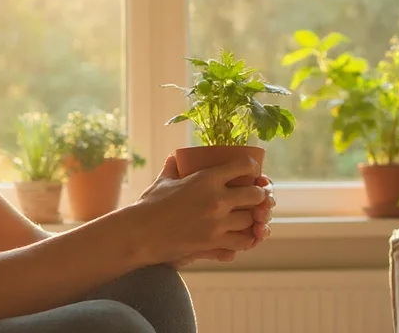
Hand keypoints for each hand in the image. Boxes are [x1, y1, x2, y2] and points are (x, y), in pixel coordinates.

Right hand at [129, 155, 267, 265]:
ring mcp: (217, 223)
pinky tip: (242, 236)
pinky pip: (243, 242)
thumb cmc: (149, 205)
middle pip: (256, 195)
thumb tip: (174, 156)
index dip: (253, 168)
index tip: (253, 173)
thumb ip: (173, 167)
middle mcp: (217, 199)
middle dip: (259, 196)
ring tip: (249, 218)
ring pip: (252, 220)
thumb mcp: (163, 181)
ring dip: (252, 219)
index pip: (245, 166)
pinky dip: (246, 239)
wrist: (139, 233)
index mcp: (206, 178)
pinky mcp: (214, 243)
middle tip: (255, 198)